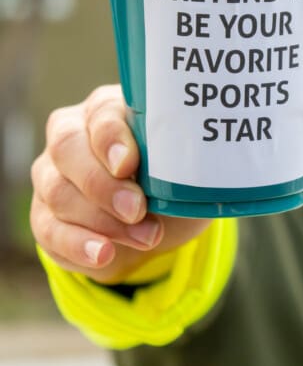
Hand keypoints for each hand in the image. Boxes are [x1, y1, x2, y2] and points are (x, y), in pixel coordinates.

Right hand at [30, 85, 210, 282]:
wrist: (158, 225)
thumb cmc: (172, 183)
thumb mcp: (186, 171)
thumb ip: (182, 161)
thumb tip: (193, 162)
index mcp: (108, 112)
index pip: (100, 115)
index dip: (111, 140)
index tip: (129, 165)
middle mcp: (72, 136)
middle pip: (67, 150)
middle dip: (104, 185)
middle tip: (137, 210)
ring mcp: (52, 176)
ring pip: (58, 193)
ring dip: (103, 221)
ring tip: (146, 238)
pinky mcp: (45, 216)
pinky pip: (48, 229)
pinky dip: (78, 244)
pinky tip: (103, 254)